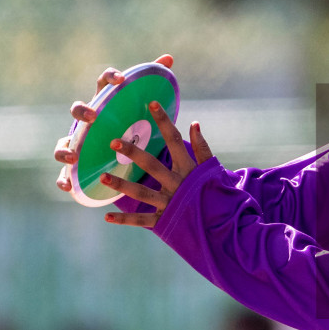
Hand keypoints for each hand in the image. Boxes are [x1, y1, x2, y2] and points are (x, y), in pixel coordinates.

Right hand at [54, 53, 174, 189]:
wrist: (117, 153)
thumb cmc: (129, 125)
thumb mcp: (143, 108)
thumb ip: (154, 80)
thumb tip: (169, 57)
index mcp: (104, 104)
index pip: (102, 84)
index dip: (109, 78)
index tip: (121, 79)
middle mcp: (86, 122)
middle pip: (77, 111)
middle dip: (82, 112)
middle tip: (94, 117)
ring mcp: (76, 144)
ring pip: (62, 144)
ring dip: (64, 149)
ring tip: (74, 156)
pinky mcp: (74, 169)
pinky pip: (64, 175)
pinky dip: (63, 180)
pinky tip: (67, 186)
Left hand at [99, 100, 213, 227]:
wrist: (225, 226)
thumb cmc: (217, 195)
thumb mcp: (212, 170)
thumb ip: (202, 148)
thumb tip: (194, 124)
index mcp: (188, 169)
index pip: (175, 140)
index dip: (164, 121)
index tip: (151, 104)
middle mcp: (177, 185)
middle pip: (152, 165)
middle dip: (134, 153)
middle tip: (114, 141)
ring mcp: (170, 204)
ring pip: (142, 193)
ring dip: (122, 185)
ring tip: (103, 177)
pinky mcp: (165, 221)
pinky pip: (143, 221)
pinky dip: (125, 220)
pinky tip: (107, 217)